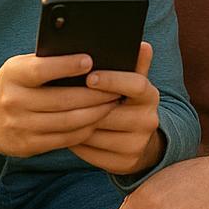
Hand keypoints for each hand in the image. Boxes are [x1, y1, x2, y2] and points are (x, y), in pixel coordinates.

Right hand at [0, 53, 121, 167]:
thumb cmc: (14, 86)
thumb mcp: (20, 68)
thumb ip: (46, 62)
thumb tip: (88, 58)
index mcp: (12, 75)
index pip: (41, 70)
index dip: (66, 66)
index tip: (90, 61)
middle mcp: (12, 101)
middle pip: (62, 100)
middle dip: (94, 95)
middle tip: (116, 89)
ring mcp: (19, 126)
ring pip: (67, 122)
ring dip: (95, 114)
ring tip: (112, 105)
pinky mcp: (27, 146)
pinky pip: (64, 139)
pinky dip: (84, 130)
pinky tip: (96, 122)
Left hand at [71, 43, 162, 175]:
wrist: (140, 141)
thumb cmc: (127, 103)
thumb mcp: (132, 84)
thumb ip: (135, 65)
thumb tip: (143, 44)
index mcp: (150, 96)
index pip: (136, 84)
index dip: (113, 80)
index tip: (90, 77)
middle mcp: (149, 121)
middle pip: (111, 112)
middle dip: (85, 105)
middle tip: (60, 96)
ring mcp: (137, 144)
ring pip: (97, 134)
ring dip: (75, 124)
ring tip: (58, 113)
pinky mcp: (125, 163)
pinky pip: (92, 153)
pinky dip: (76, 143)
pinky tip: (65, 132)